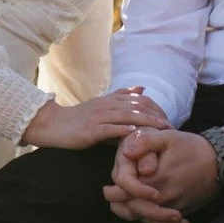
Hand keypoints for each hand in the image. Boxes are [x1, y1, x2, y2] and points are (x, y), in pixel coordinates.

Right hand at [21, 88, 166, 150]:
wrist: (53, 124)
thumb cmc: (78, 118)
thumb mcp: (101, 103)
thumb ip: (121, 96)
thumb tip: (142, 89)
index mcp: (110, 100)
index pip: (137, 100)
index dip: (154, 107)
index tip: (167, 117)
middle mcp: (106, 106)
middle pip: (135, 107)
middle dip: (155, 115)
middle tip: (170, 124)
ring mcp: (98, 118)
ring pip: (126, 116)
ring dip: (145, 122)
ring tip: (160, 127)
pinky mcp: (91, 130)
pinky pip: (109, 129)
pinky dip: (123, 130)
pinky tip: (134, 133)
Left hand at [103, 128, 220, 222]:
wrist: (221, 161)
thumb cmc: (192, 147)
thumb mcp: (168, 136)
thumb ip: (145, 142)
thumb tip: (127, 151)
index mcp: (156, 180)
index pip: (125, 194)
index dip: (113, 192)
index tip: (107, 188)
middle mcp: (164, 198)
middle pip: (133, 210)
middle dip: (120, 205)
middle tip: (111, 197)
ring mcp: (175, 207)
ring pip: (147, 220)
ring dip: (134, 214)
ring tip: (125, 206)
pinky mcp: (184, 211)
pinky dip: (152, 221)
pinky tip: (146, 216)